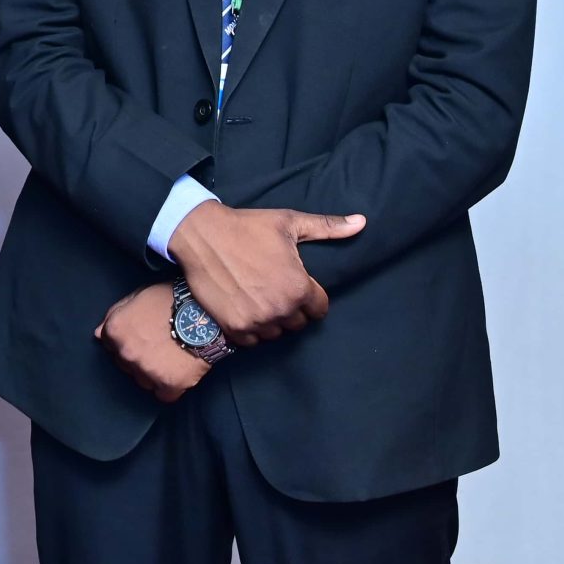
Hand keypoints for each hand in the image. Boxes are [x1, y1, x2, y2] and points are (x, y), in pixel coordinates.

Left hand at [96, 282, 208, 403]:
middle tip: (158, 345)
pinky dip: (170, 387)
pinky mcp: (168, 384)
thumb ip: (116, 314)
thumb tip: (99, 334)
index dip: (127, 341)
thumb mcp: (139, 296)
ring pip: (142, 381)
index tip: (142, 337)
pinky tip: (179, 370)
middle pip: (126, 365)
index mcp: (116, 330)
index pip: (109, 346)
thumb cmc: (172, 299)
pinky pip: (163, 395)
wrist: (206, 311)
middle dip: (138, 357)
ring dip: (153, 373)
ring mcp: (146, 370)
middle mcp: (126, 353)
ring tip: (171, 356)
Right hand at [169, 200, 364, 345]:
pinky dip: (250, 328)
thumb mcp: (289, 223)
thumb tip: (361, 222)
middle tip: (274, 288)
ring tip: (258, 298)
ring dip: (271, 320)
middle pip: (298, 323)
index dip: (310, 297)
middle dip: (291, 308)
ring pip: (276, 333)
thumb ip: (328, 227)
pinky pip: (252, 341)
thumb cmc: (247, 227)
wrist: (202, 235)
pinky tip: (244, 307)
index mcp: (299, 287)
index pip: (319, 309)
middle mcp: (281, 309)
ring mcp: (257, 321)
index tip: (296, 285)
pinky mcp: (235, 328)